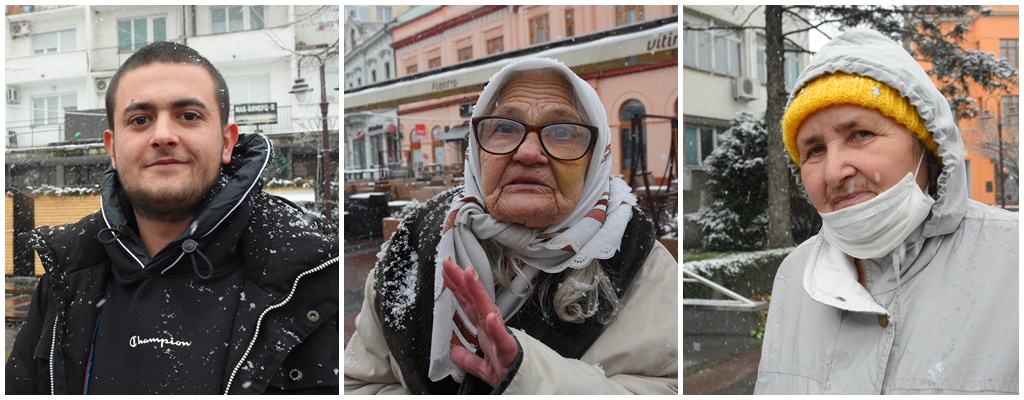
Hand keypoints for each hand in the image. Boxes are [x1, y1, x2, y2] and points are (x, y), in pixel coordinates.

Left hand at [441, 257, 517, 387]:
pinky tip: (490, 316)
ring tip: (469, 275)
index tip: (446, 271)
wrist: (527, 389)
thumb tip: (454, 352)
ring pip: (488, 312)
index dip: (457, 287)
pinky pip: (502, 340)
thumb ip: (468, 359)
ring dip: (478, 293)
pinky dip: (496, 328)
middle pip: (475, 301)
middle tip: (450, 263)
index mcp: (485, 331)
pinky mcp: (510, 353)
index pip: (468, 305)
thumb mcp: (482, 368)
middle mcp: (492, 330)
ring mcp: (500, 339)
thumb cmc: (509, 374)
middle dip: (462, 281)